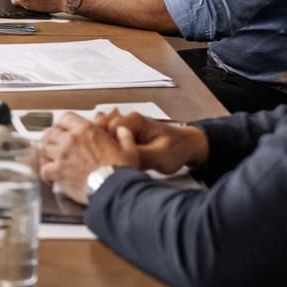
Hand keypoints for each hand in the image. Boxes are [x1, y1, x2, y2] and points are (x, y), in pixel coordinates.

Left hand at [36, 114, 141, 202]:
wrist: (115, 189)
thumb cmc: (122, 171)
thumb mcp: (129, 149)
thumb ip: (125, 136)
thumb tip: (122, 130)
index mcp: (87, 130)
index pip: (66, 118)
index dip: (63, 124)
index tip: (64, 130)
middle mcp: (71, 139)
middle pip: (50, 132)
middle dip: (51, 138)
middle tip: (53, 146)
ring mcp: (62, 155)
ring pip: (43, 149)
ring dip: (46, 154)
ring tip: (50, 160)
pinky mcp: (57, 172)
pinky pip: (43, 169)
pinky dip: (45, 173)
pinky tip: (51, 177)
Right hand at [94, 110, 208, 174]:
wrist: (188, 145)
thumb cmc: (178, 148)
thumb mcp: (160, 156)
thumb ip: (139, 155)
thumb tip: (120, 161)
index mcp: (135, 121)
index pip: (107, 128)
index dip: (104, 145)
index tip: (107, 160)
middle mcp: (126, 121)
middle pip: (100, 131)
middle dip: (99, 147)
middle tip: (103, 164)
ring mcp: (124, 128)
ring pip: (102, 136)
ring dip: (101, 149)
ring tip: (106, 163)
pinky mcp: (123, 136)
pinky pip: (108, 141)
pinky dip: (106, 150)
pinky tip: (109, 161)